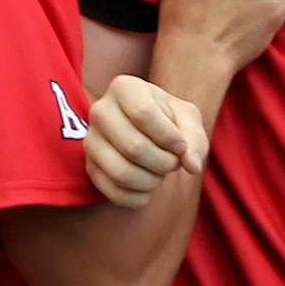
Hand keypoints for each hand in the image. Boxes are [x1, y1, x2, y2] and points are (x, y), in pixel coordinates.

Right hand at [86, 75, 207, 207]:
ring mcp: (91, 141)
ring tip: (161, 173)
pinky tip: (149, 187)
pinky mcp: (89, 167)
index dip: (169, 137)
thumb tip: (193, 165)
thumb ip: (195, 139)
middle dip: (164, 163)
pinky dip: (138, 197)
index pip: (143, 113)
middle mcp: (100, 111)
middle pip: (134, 147)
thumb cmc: (168, 119)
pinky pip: (113, 192)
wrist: (146, 130)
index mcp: (124, 87)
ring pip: (122, 173)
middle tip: (173, 162)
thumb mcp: (187, 118)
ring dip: (152, 181)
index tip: (181, 146)